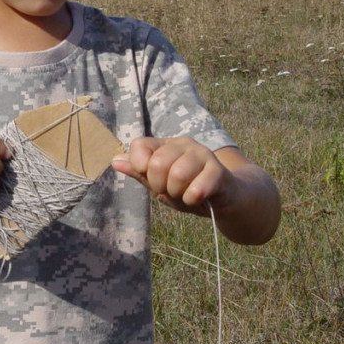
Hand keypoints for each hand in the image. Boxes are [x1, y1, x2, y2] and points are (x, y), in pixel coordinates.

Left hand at [111, 136, 234, 212]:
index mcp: (167, 145)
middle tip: (172, 191)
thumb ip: (140, 173)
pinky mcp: (219, 172)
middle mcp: (184, 144)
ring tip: (187, 195)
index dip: (140, 167)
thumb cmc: (191, 190)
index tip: (151, 180)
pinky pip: (197, 188)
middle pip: (157, 163)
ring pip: (177, 175)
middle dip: (160, 186)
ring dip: (178, 194)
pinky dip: (192, 199)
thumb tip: (115, 160)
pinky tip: (198, 199)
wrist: (228, 199)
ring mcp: (204, 155)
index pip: (139, 146)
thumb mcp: (161, 184)